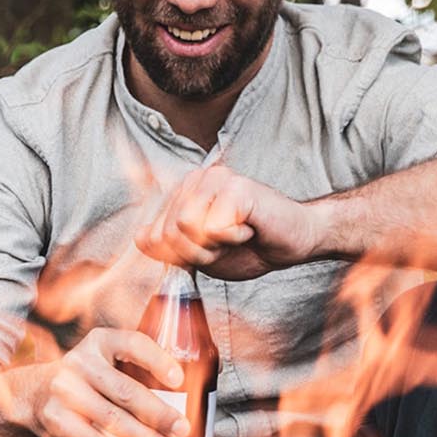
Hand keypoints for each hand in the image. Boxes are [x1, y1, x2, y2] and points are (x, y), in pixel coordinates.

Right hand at [3, 326, 190, 436]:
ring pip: (112, 419)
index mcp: (100, 342)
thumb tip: (175, 410)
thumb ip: (135, 376)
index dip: (157, 360)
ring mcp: (65, 391)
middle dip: (158, 414)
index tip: (178, 379)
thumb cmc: (86, 382)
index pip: (132, 344)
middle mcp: (80, 362)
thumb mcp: (105, 365)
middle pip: (125, 390)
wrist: (34, 395)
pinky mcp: (57, 419)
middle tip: (181, 430)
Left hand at [135, 162, 322, 279]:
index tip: (205, 251)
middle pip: (165, 233)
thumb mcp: (201, 255)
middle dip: (195, 253)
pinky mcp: (235, 187)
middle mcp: (194, 180)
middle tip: (224, 245)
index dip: (175, 257)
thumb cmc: (251, 247)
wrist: (295, 241)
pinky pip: (213, 227)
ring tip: (235, 235)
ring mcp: (214, 179)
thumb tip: (141, 239)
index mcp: (182, 195)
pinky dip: (233, 239)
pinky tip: (248, 228)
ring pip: (184, 227)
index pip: (149, 236)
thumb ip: (170, 248)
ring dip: (212, 246)